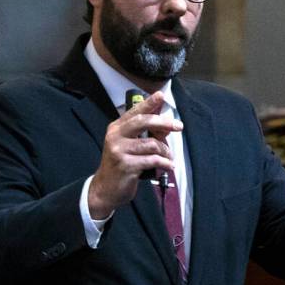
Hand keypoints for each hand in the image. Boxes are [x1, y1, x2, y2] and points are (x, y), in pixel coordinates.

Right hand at [88, 91, 182, 218]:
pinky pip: (152, 160)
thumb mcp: (129, 146)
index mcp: (116, 128)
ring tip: (169, 157)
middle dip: (163, 123)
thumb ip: (144, 134)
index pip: (134, 112)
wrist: (106, 189)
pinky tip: (168, 166)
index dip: (149, 103)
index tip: (161, 96)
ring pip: (151, 144)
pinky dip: (164, 163)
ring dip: (165, 151)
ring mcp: (119, 151)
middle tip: (178, 126)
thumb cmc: (121, 165)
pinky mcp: (126, 165)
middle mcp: (115, 137)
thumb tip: (166, 124)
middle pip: (143, 122)